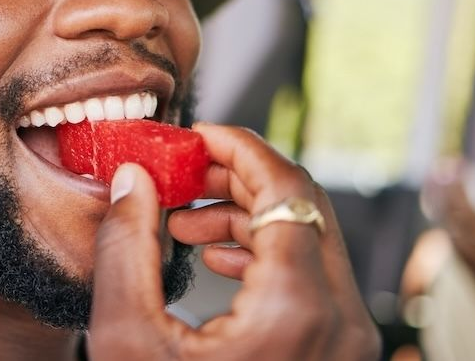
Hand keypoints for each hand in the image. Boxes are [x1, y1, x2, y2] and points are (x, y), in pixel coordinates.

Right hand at [87, 123, 378, 359]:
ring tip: (184, 225)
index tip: (196, 135)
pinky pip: (314, 278)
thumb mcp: (129, 340)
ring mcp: (348, 341)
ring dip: (250, 217)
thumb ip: (125, 247)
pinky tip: (217, 261)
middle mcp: (342, 319)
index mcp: (296, 307)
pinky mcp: (339, 354)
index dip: (237, 146)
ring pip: (310, 240)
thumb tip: (134, 179)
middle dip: (240, 179)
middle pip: (303, 206)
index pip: (284, 186)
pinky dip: (268, 254)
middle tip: (184, 173)